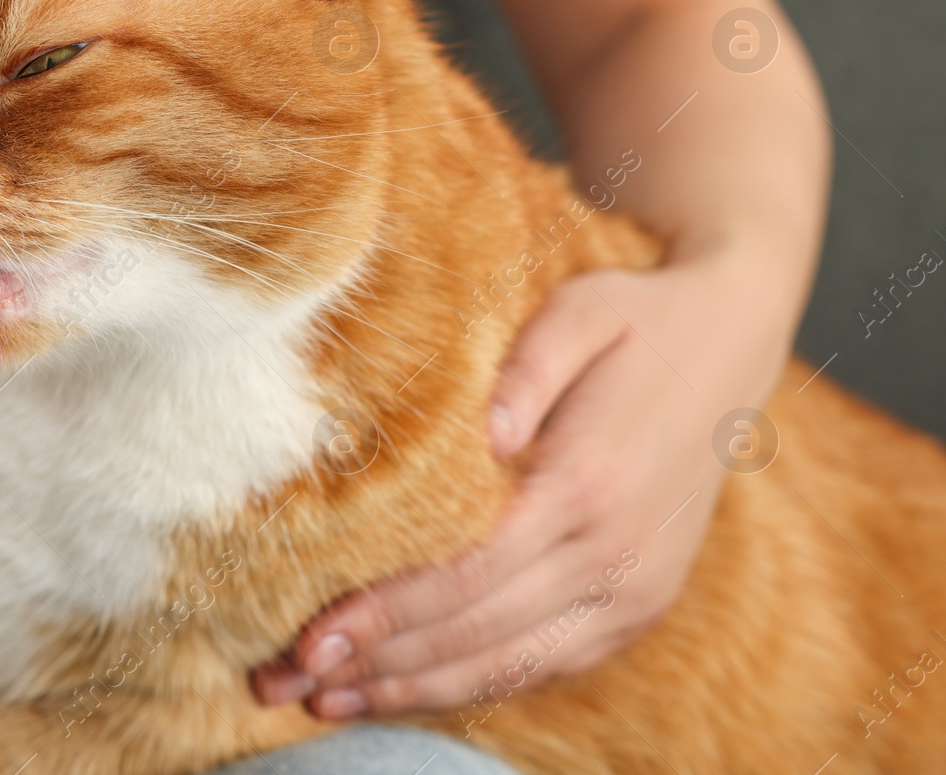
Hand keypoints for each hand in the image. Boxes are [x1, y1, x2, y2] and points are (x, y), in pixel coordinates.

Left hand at [254, 247, 795, 716]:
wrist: (733, 341)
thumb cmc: (636, 320)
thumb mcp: (582, 311)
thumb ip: (530, 367)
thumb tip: (486, 432)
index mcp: (590, 484)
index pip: (468, 572)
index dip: (386, 614)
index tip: (311, 641)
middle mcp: (617, 554)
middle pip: (476, 632)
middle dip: (375, 666)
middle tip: (282, 684)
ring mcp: (635, 589)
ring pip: (509, 664)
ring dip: (413, 691)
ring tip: (327, 704)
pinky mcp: (640, 604)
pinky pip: (548, 663)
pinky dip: (475, 685)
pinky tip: (409, 691)